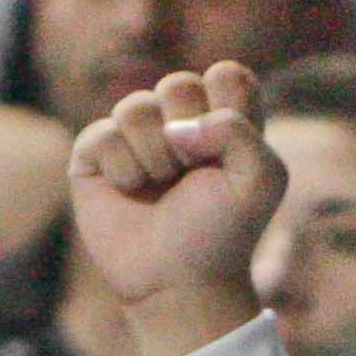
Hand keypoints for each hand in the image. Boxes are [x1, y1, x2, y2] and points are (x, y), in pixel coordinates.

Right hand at [69, 62, 285, 355]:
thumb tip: (176, 126)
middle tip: (192, 175)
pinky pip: (103, 134)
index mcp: (224, 118)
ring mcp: (134, 133)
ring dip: (155, 156)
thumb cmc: (222, 231)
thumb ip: (239, 131)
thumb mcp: (261, 180)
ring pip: (136, 106)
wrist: (178, 280)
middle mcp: (178, 119)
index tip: (229, 155)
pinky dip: (123, 169)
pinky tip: (130, 192)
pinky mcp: (95, 152)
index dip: (228, 110)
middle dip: (189, 135)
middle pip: (179, 83)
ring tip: (162, 187)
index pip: (228, 75)